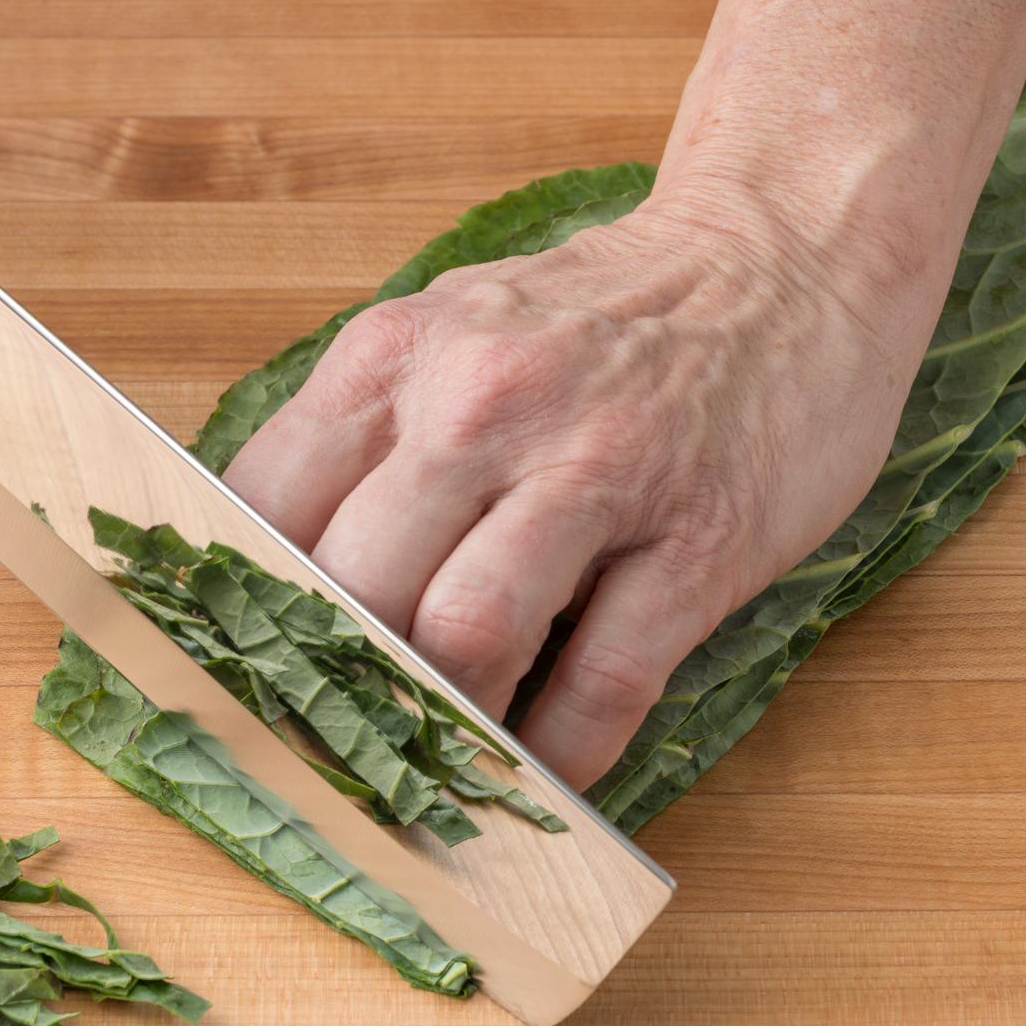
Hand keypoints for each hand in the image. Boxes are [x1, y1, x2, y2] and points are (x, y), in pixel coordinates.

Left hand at [223, 189, 933, 786]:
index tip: (240, 678)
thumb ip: (359, 440)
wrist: (786, 250)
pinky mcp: (701, 538)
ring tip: (440, 761)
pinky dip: (563, 752)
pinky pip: (606, 679)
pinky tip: (543, 775)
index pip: (263, 509)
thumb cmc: (595, 320)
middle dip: (342, 682)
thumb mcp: (447, 336)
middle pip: (357, 585)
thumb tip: (263, 577)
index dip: (239, 614)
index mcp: (393, 359)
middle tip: (343, 740)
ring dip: (447, 721)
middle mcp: (479, 405)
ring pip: (468, 633)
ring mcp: (596, 469)